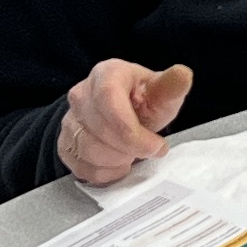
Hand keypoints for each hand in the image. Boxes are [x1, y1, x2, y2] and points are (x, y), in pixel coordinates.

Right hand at [55, 57, 193, 184]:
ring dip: (118, 160)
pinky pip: (82, 167)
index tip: (156, 146)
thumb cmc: (141, 101)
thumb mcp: (160, 92)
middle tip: (150, 150)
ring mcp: (69, 120)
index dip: (132, 131)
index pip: (109, 100)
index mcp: (106, 74)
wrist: (119, 113)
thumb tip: (182, 74)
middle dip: (131, 148)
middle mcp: (81, 94)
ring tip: (133, 153)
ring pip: (88, 151)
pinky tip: (119, 163)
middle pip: (100, 130)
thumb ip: (170, 87)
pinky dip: (106, 173)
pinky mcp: (64, 144)